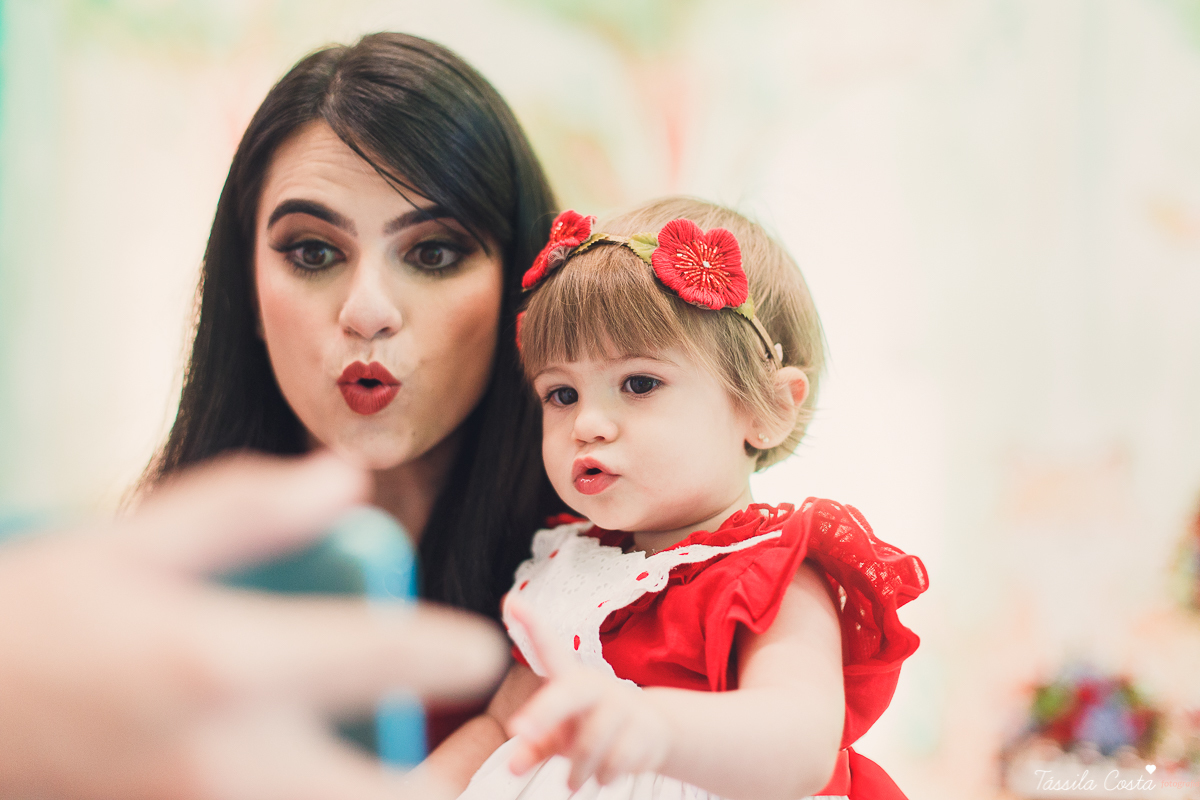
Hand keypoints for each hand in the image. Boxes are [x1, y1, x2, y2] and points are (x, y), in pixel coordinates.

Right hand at [0, 452, 506, 799]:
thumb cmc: (28, 623)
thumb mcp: (127, 547)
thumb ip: (247, 512)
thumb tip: (347, 479)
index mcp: (219, 661)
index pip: (381, 656)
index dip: (451, 652)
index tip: (479, 652)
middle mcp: (223, 758)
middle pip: (384, 797)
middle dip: (447, 779)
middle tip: (466, 749)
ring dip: (389, 797)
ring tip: (409, 766)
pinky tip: (324, 772)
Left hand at [504, 598, 671, 789]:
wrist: (652, 733)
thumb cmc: (592, 726)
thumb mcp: (561, 734)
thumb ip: (536, 744)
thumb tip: (513, 765)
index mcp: (571, 679)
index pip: (549, 649)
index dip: (531, 625)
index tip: (512, 601)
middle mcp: (596, 686)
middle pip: (569, 693)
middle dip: (544, 712)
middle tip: (518, 730)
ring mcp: (623, 706)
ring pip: (590, 744)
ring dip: (577, 770)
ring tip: (572, 782)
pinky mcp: (645, 730)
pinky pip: (615, 761)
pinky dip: (603, 776)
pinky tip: (603, 775)